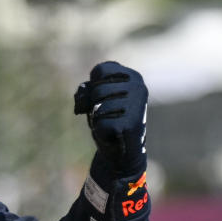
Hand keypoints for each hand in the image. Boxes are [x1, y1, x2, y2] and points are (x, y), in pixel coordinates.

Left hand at [74, 61, 147, 176]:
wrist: (121, 150)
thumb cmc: (108, 118)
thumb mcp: (95, 98)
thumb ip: (87, 89)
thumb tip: (83, 96)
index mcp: (132, 77)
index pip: (100, 70)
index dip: (93, 86)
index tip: (104, 98)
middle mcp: (138, 87)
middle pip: (97, 89)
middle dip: (94, 105)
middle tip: (108, 115)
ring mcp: (136, 104)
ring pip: (98, 106)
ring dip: (97, 118)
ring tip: (110, 123)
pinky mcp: (131, 123)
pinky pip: (101, 122)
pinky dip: (100, 130)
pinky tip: (112, 134)